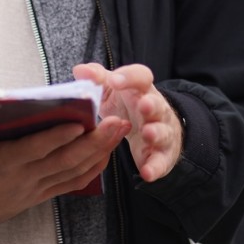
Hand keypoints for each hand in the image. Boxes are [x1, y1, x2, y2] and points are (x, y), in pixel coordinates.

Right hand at [0, 115, 129, 238]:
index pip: (34, 150)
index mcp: (1, 165)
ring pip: (73, 171)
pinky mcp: (39, 194)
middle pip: (64, 160)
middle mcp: (23, 177)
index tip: (78, 122)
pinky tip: (106, 154)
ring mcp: (34, 188)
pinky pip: (71, 183)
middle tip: (117, 122)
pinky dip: (91, 169)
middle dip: (94, 141)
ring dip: (99, 152)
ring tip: (119, 132)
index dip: (56, 137)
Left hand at [72, 62, 182, 182]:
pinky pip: (160, 160)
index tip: (114, 81)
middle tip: (143, 105)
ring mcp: (161, 131)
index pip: (140, 76)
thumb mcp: (111, 89)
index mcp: (140, 89)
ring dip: (156, 133)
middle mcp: (154, 108)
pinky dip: (155, 167)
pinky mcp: (161, 154)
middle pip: (156, 104)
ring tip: (148, 135)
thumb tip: (81, 71)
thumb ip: (97, 79)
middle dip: (151, 104)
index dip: (129, 77)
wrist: (150, 127)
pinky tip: (147, 173)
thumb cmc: (126, 104)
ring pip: (162, 131)